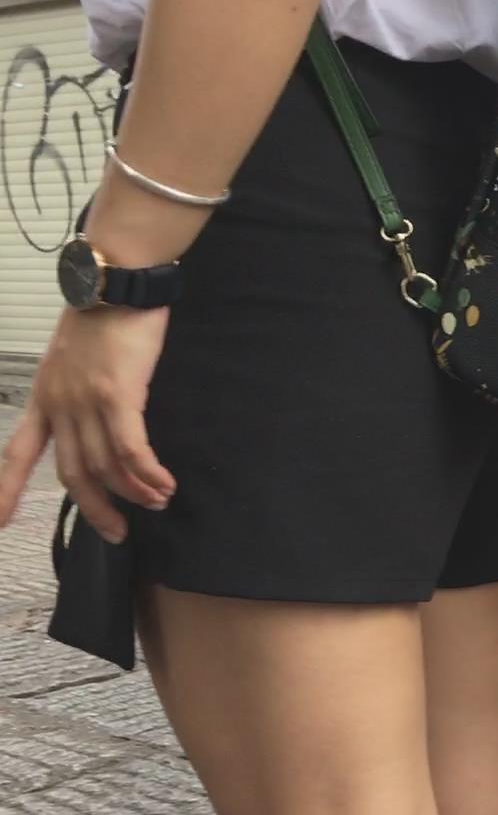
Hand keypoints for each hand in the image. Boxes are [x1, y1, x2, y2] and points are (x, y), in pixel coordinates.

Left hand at [0, 306, 174, 541]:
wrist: (115, 282)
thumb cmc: (103, 317)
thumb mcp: (73, 359)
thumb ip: (78, 392)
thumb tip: (99, 421)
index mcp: (43, 397)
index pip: (16, 453)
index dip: (5, 491)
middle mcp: (59, 404)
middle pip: (72, 473)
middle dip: (95, 510)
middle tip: (117, 533)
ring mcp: (86, 401)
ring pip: (105, 465)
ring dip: (133, 492)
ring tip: (157, 502)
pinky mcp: (118, 395)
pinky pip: (130, 447)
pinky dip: (148, 472)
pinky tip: (165, 484)